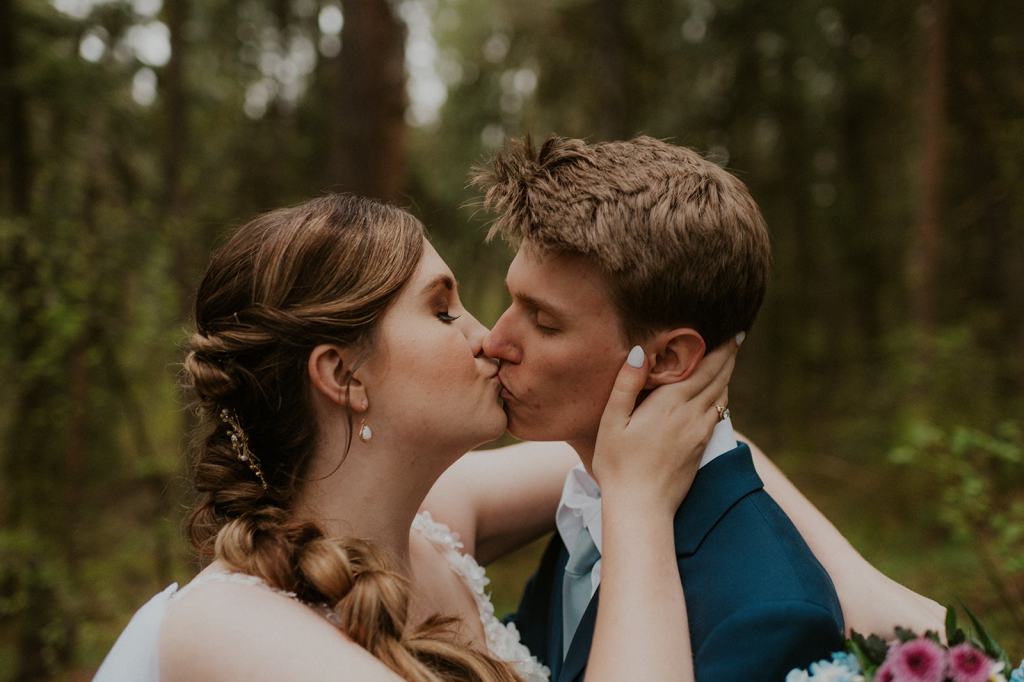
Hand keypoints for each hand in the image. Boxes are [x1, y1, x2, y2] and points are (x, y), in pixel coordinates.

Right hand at [592, 339, 737, 517]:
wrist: (642, 506)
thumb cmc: (618, 464)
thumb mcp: (612, 422)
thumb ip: (627, 385)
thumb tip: (640, 352)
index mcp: (670, 404)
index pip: (703, 368)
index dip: (720, 349)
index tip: (732, 331)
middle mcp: (691, 415)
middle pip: (718, 378)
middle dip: (728, 356)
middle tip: (737, 336)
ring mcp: (700, 432)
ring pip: (721, 396)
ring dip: (727, 375)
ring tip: (729, 359)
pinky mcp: (702, 447)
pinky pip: (718, 414)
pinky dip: (721, 396)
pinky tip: (718, 394)